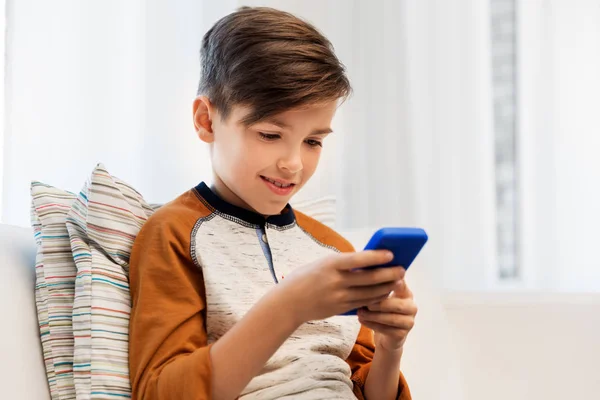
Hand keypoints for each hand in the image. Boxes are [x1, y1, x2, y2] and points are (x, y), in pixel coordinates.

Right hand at [277, 251, 405, 324]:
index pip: (358, 259)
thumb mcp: (322, 263)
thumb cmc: (307, 277)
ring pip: (371, 293)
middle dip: (389, 274)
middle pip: (370, 279)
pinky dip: (376, 297)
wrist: (289, 302)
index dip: (376, 257)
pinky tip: (384, 292)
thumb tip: (369, 261)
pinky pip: (364, 303)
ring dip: (387, 287)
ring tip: (397, 281)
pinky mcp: (341, 309)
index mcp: (330, 265)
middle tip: (402, 270)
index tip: (391, 254)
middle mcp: (336, 281)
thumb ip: (343, 263)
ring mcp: (339, 297)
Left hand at [357, 278, 416, 351]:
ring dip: (373, 315)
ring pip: (391, 319)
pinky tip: (361, 320)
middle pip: (398, 305)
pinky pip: (386, 330)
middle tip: (365, 302)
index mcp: (406, 293)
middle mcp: (411, 306)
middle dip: (380, 303)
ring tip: (360, 312)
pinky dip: (372, 324)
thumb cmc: (381, 309)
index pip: (401, 284)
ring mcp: (408, 322)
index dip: (389, 282)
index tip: (373, 278)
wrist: (386, 334)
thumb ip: (379, 284)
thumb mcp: (382, 295)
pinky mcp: (402, 335)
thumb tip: (363, 270)